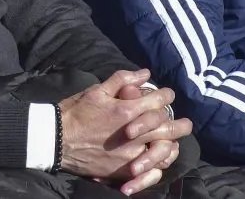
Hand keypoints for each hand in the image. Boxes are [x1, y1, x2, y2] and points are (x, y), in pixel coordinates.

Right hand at [58, 70, 192, 193]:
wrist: (57, 140)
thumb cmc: (76, 112)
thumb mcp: (97, 90)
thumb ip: (122, 79)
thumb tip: (145, 73)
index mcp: (127, 111)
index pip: (158, 101)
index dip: (166, 95)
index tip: (167, 94)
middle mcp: (133, 134)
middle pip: (167, 128)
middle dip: (180, 124)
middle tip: (187, 124)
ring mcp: (130, 155)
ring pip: (162, 151)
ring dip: (171, 145)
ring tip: (175, 143)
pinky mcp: (123, 170)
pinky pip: (150, 171)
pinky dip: (158, 165)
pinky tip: (160, 160)